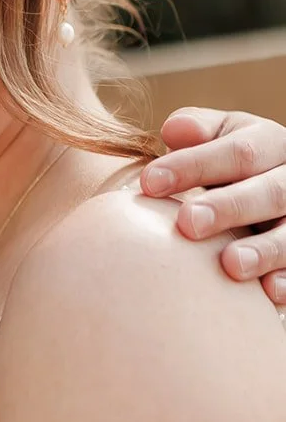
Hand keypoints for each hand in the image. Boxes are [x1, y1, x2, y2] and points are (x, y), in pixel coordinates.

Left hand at [140, 108, 285, 301]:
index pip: (239, 151)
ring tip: (230, 264)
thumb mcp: (218, 143)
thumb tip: (173, 129)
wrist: (260, 200)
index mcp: (271, 144)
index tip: (149, 183)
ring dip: (265, 250)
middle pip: (272, 191)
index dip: (194, 165)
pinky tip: (268, 292)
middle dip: (230, 206)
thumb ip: (199, 133)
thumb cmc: (227, 172)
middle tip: (188, 223)